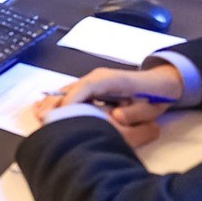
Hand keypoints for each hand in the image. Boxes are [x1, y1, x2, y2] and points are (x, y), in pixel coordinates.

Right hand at [31, 64, 183, 129]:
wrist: (160, 83)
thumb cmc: (156, 95)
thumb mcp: (151, 107)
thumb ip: (136, 113)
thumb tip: (116, 117)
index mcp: (112, 80)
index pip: (88, 86)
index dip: (73, 99)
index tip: (62, 114)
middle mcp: (98, 78)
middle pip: (71, 88)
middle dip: (56, 104)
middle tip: (44, 122)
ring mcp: (92, 82)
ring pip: (66, 91)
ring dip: (52, 105)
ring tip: (40, 120)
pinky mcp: (88, 89)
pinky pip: (68, 94)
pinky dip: (55, 102)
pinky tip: (41, 110)